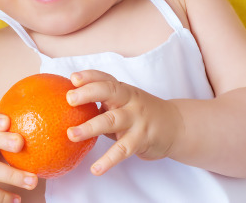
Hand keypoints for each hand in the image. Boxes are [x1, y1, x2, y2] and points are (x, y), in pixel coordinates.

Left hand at [66, 70, 181, 175]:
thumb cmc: (141, 114)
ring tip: (71, 134)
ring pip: (111, 120)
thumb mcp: (125, 103)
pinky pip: (123, 150)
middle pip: (109, 91)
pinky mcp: (141, 139)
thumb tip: (70, 110)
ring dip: (90, 127)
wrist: (176, 126)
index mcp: (123, 90)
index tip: (72, 78)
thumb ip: (104, 104)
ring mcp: (136, 119)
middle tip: (69, 99)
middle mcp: (130, 101)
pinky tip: (96, 168)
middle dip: (88, 93)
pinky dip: (109, 160)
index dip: (89, 76)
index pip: (105, 79)